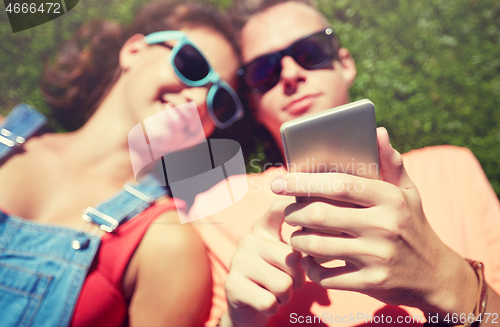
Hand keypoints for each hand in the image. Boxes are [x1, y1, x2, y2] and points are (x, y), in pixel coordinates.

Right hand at [222, 198, 304, 326]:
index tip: (311, 206)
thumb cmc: (277, 278)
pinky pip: (269, 301)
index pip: (280, 208)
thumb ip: (303, 243)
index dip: (298, 206)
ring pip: (283, 283)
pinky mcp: (232, 285)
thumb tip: (326, 234)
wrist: (249, 308)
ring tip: (276, 292)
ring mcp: (238, 261)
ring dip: (286, 296)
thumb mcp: (289, 257)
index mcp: (264, 228)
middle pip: (293, 259)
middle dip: (298, 278)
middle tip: (288, 282)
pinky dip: (273, 308)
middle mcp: (248, 239)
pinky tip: (265, 302)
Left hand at [271, 127, 478, 315]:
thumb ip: (390, 163)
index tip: (279, 181)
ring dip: (297, 240)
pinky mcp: (370, 283)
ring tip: (296, 234)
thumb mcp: (408, 193)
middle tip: (287, 212)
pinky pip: (324, 276)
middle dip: (294, 213)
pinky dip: (310, 268)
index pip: (340, 184)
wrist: (435, 276)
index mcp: (390, 198)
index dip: (304, 181)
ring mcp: (377, 257)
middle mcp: (385, 226)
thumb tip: (378, 131)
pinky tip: (310, 260)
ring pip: (316, 246)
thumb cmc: (412, 226)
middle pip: (320, 215)